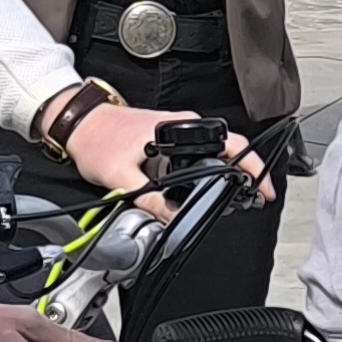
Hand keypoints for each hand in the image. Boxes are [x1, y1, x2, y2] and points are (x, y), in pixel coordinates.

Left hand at [60, 99, 270, 209]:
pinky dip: (206, 171)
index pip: (231, 144)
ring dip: (224, 174)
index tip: (262, 187)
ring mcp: (177, 131)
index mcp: (180, 128)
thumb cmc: (96, 137)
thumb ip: (149, 201)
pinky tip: (204, 187)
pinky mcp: (168, 139)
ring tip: (231, 196)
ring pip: (212, 154)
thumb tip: (172, 219)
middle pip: (228, 150)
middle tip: (253, 196)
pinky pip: (196, 156)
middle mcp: (183, 125)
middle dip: (244, 174)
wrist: (78, 122)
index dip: (252, 167)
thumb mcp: (120, 176)